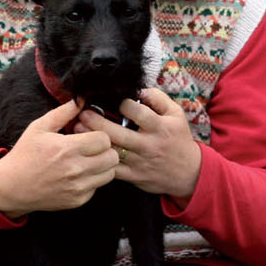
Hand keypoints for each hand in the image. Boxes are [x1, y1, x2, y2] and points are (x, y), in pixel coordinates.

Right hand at [0, 99, 118, 217]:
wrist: (11, 186)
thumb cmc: (25, 154)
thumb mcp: (39, 128)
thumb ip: (62, 113)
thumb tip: (80, 99)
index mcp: (67, 148)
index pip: (104, 139)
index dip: (99, 135)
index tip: (90, 136)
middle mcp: (75, 169)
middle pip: (112, 157)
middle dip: (105, 150)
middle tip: (93, 148)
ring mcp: (77, 187)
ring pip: (110, 174)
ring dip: (102, 166)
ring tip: (88, 161)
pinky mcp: (77, 201)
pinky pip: (98, 187)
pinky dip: (92, 180)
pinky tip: (78, 175)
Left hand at [77, 88, 201, 197]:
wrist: (188, 173)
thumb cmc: (178, 138)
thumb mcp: (176, 114)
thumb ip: (157, 98)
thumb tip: (138, 89)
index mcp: (160, 127)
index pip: (138, 113)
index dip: (122, 103)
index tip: (110, 99)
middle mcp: (149, 145)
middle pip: (118, 133)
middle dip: (96, 122)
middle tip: (82, 113)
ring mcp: (140, 162)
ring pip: (112, 151)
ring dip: (92, 140)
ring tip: (77, 129)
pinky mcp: (134, 177)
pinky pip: (112, 169)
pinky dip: (97, 160)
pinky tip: (87, 150)